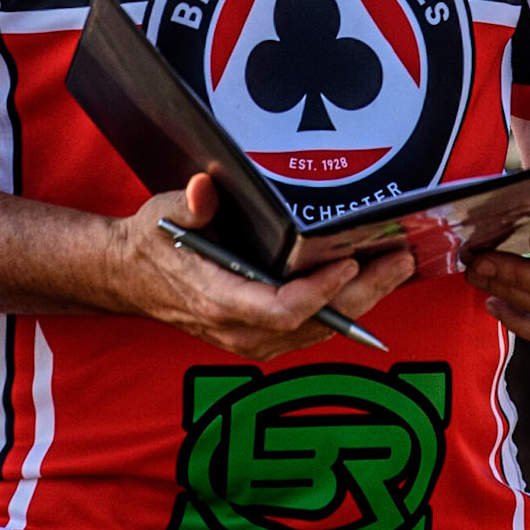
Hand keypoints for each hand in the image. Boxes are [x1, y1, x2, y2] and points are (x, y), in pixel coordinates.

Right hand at [101, 173, 414, 360]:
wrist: (130, 277)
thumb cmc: (152, 243)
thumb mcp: (165, 213)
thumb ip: (190, 204)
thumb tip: (204, 189)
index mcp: (217, 299)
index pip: (281, 310)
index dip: (320, 291)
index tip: (349, 261)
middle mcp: (238, 329)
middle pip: (314, 323)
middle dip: (363, 293)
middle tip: (399, 259)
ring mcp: (250, 340)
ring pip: (319, 330)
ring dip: (361, 301)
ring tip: (395, 266)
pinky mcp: (259, 338)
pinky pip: (310, 331)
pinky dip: (343, 309)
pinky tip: (367, 283)